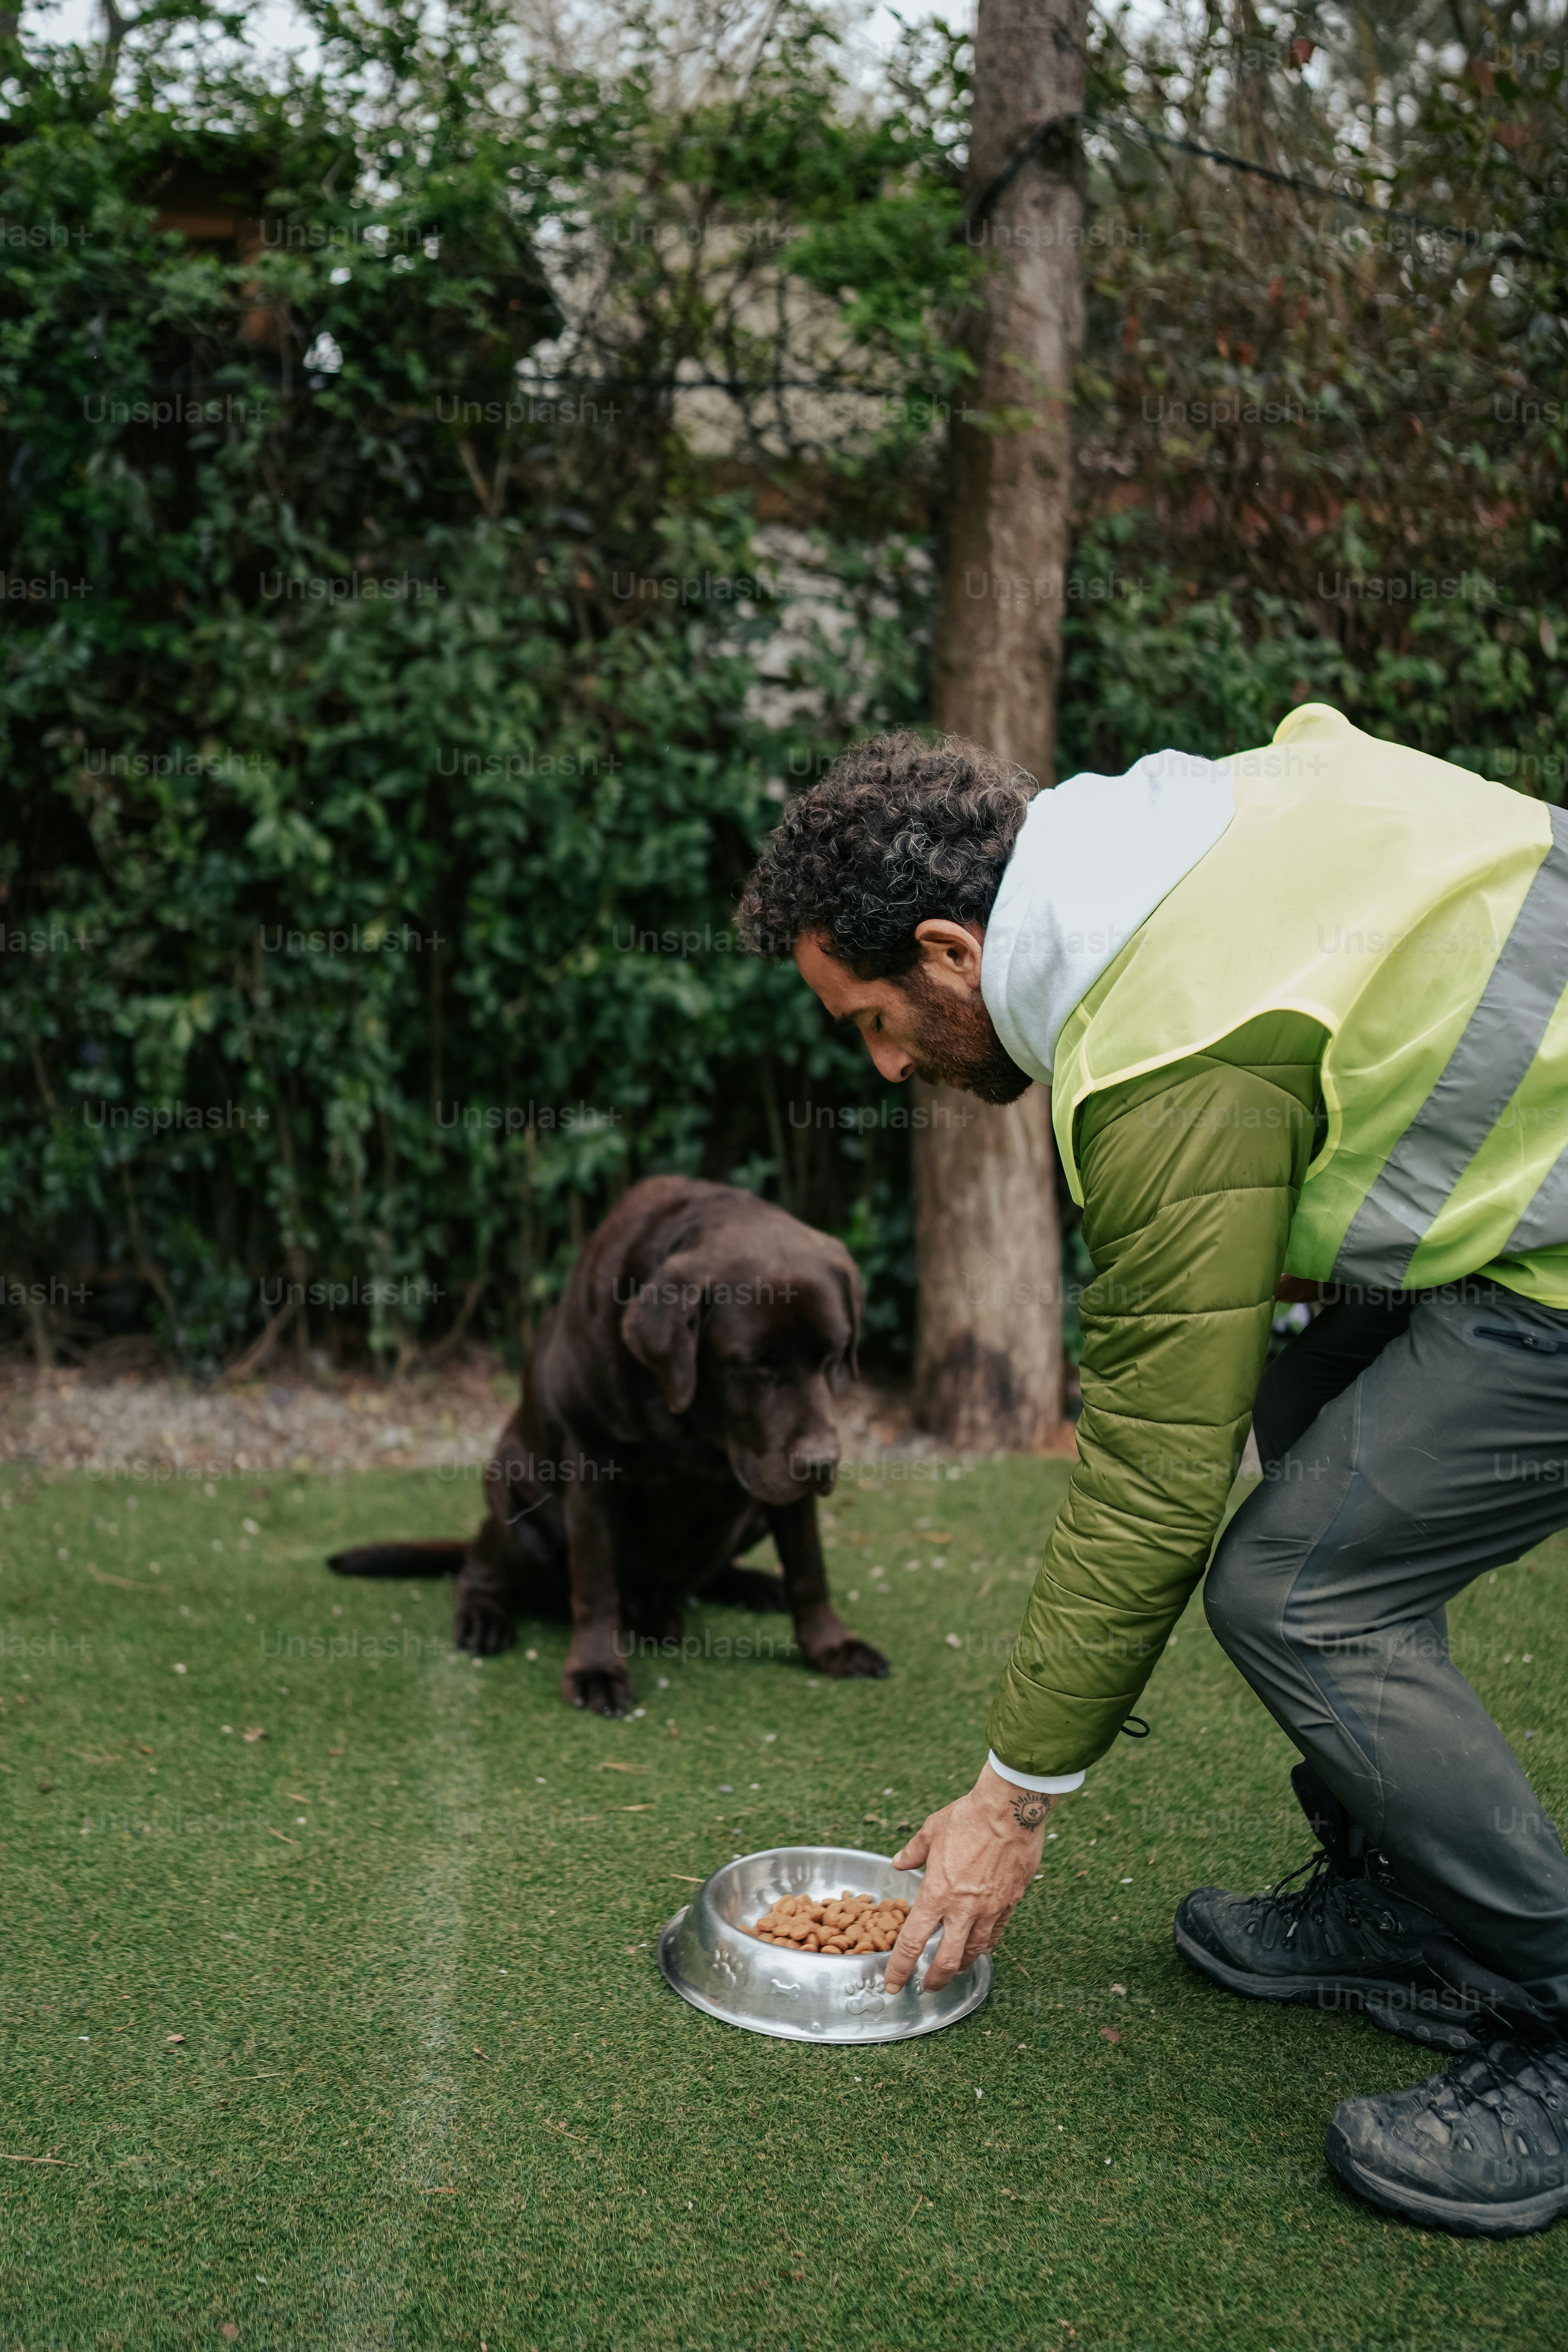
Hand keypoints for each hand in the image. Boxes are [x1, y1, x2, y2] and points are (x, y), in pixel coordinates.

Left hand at [883, 1761, 1055, 1994]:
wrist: (1010, 1810)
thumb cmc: (968, 1816)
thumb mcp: (932, 1830)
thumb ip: (913, 1852)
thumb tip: (899, 1862)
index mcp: (936, 1893)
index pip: (912, 1942)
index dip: (900, 1968)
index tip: (893, 1984)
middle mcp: (962, 1908)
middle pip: (946, 1960)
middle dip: (935, 1980)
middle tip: (927, 1986)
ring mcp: (990, 1909)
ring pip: (974, 1952)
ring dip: (961, 1965)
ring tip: (953, 1968)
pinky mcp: (1010, 1902)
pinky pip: (996, 1934)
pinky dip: (985, 1945)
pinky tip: (980, 1946)